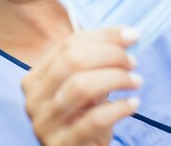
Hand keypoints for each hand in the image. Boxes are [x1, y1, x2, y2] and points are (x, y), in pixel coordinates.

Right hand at [21, 28, 141, 145]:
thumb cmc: (83, 118)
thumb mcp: (84, 88)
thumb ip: (95, 63)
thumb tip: (126, 36)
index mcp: (35, 78)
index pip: (67, 45)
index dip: (103, 36)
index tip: (132, 36)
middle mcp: (34, 99)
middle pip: (72, 61)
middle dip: (109, 55)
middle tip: (133, 62)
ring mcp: (44, 124)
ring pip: (81, 86)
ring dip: (115, 78)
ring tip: (136, 81)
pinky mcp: (62, 145)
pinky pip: (94, 120)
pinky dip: (118, 108)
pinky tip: (133, 104)